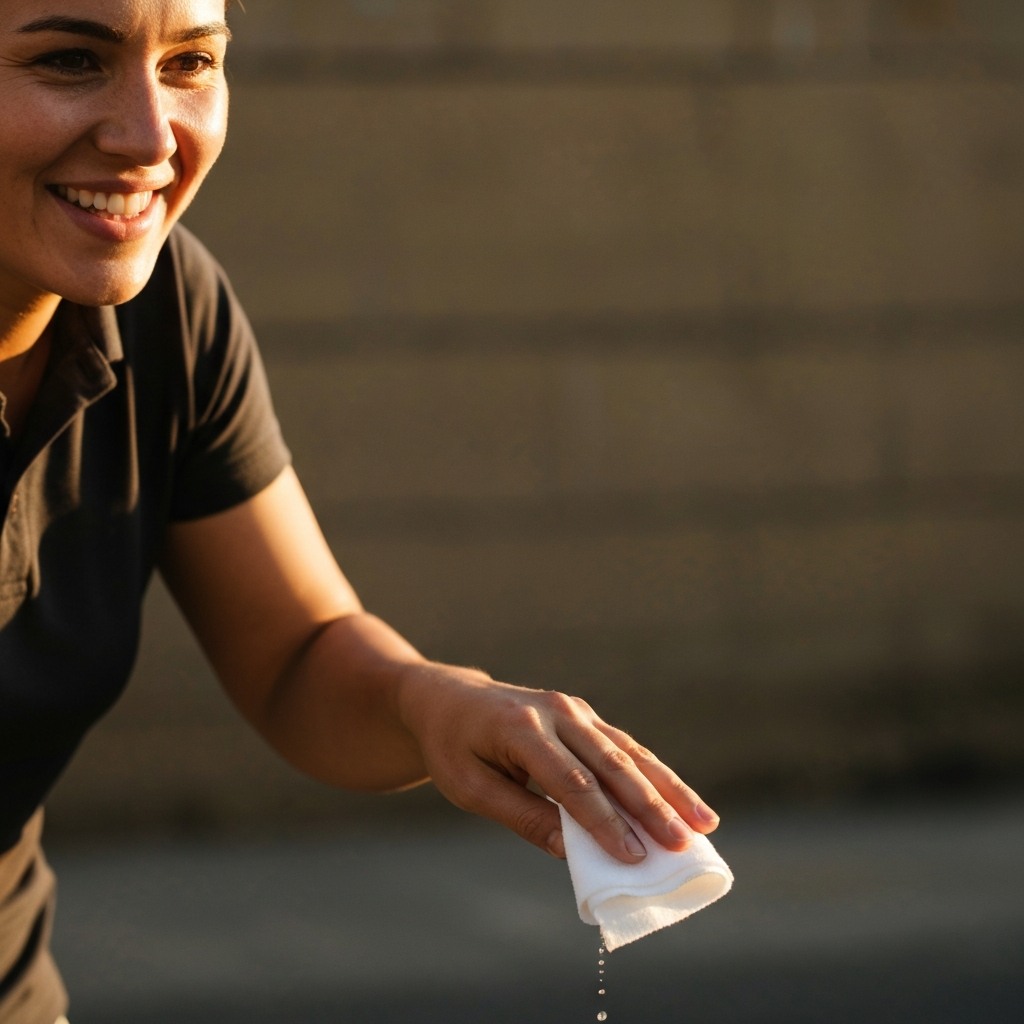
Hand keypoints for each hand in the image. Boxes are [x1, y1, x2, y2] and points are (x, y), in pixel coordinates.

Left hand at [396, 663, 719, 863]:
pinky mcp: (584, 715)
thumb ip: (521, 815)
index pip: (571, 782)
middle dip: (651, 806)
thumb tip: (570, 853)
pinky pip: (624, 745)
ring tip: (705, 821)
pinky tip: (682, 798)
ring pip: (628, 751)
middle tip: (685, 844)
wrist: (448, 698)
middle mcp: (555, 711)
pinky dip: (655, 773)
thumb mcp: (470, 788)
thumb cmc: (454, 748)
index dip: (604, 822)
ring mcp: (573, 709)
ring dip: (668, 787)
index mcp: (521, 728)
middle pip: (611, 763)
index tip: (633, 857)